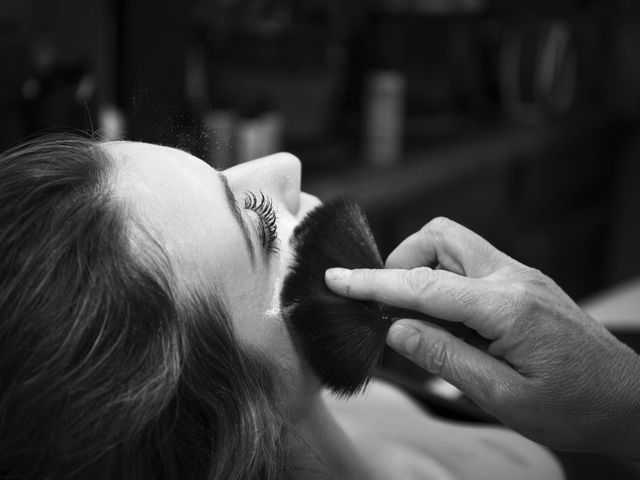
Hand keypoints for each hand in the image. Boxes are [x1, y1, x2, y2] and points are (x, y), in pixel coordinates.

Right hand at [325, 217, 639, 457]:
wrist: (628, 402)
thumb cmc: (573, 407)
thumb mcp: (502, 396)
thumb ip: (445, 356)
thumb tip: (396, 328)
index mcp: (506, 307)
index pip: (424, 284)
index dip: (374, 282)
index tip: (338, 280)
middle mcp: (512, 278)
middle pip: (440, 237)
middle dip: (402, 261)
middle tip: (388, 304)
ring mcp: (520, 275)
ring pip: (454, 244)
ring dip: (423, 268)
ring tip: (416, 314)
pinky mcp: (522, 282)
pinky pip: (470, 263)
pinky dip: (443, 280)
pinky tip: (445, 319)